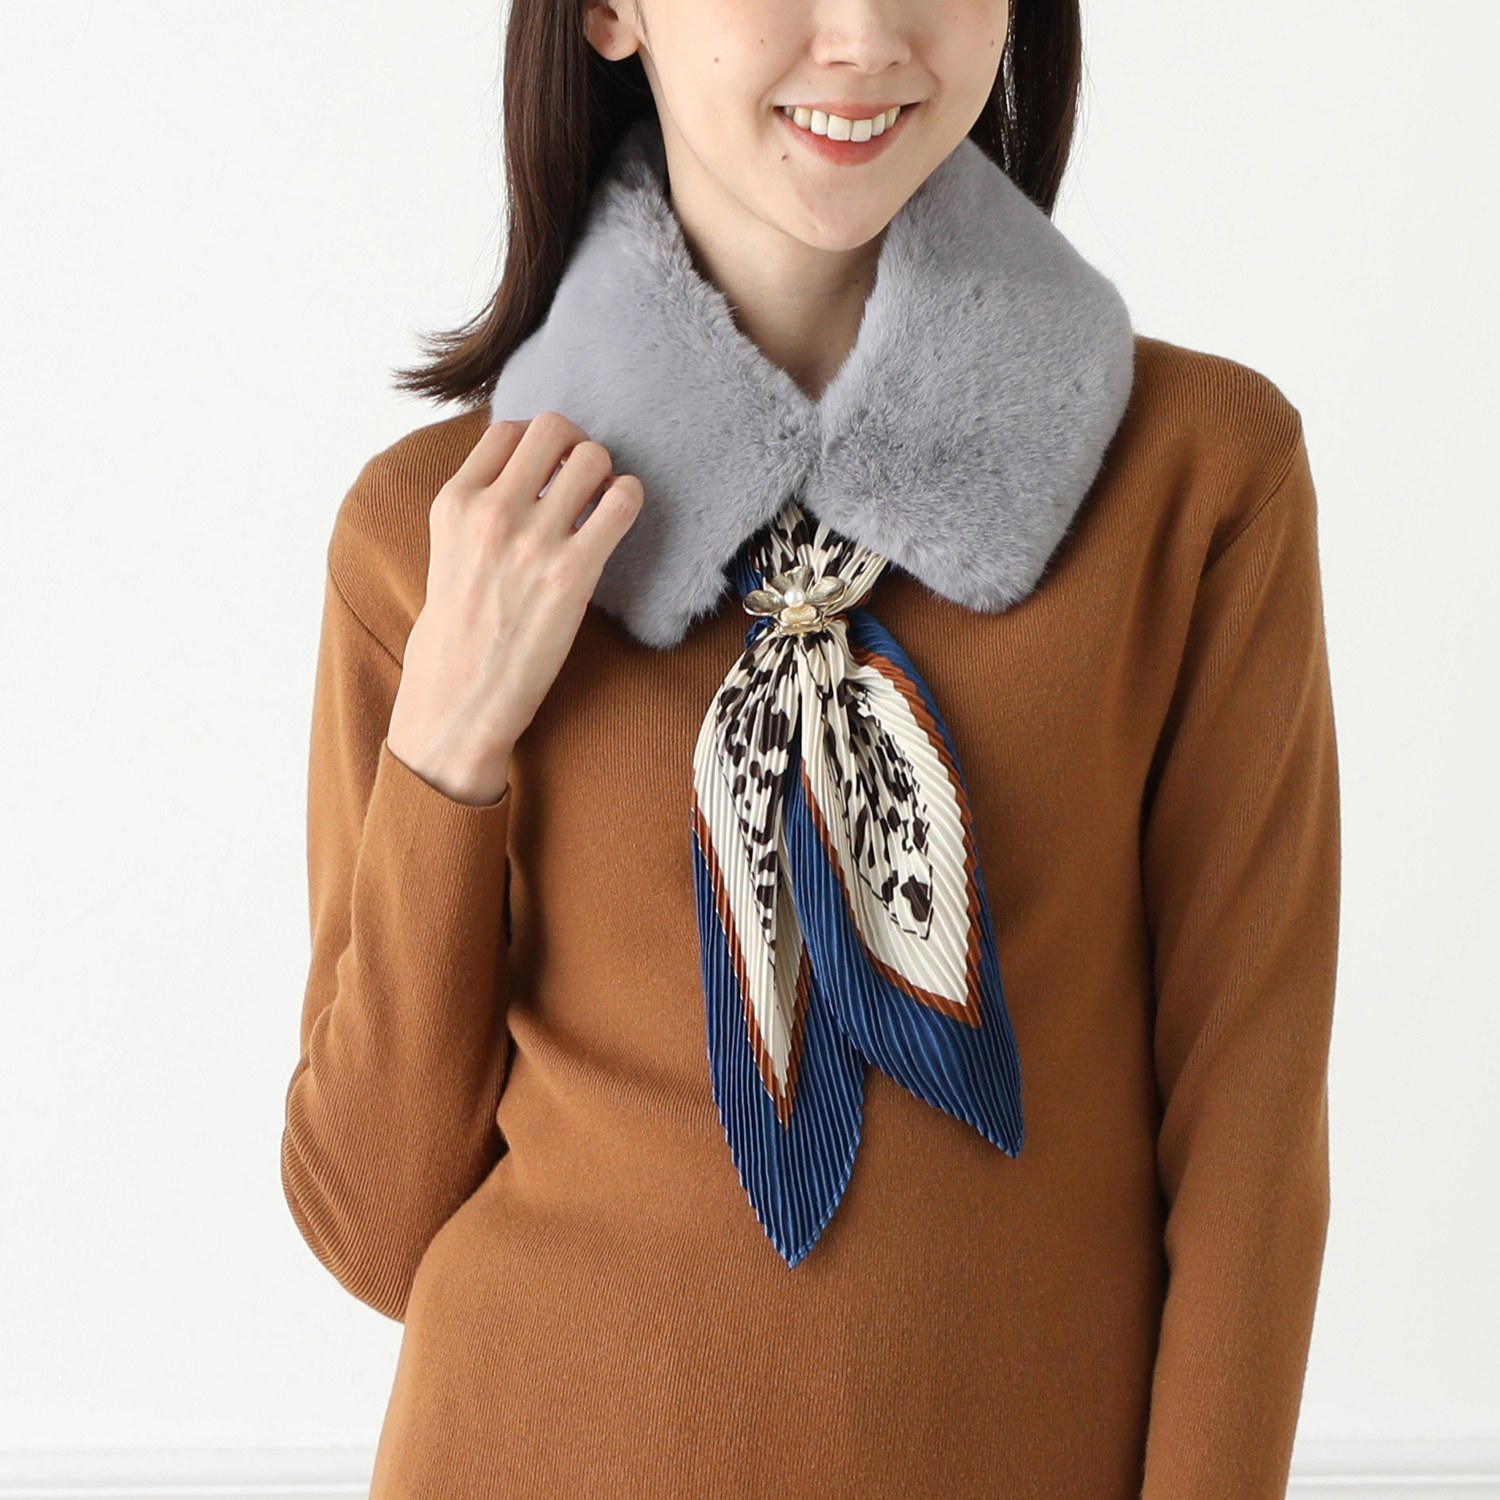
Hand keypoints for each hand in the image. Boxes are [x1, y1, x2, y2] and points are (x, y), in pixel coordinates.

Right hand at [386, 411, 643, 805]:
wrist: (460, 699)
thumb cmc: (456, 633)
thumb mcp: (446, 552)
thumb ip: (478, 508)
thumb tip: (526, 473)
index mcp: (454, 502)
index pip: (508, 430)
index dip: (538, 445)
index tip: (550, 471)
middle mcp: (491, 512)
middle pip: (553, 428)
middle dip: (576, 447)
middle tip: (583, 479)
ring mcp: (533, 541)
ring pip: (592, 457)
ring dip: (606, 474)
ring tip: (601, 505)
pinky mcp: (573, 574)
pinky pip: (622, 503)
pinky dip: (629, 500)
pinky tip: (618, 520)